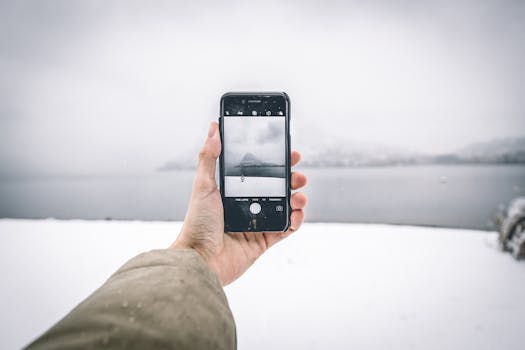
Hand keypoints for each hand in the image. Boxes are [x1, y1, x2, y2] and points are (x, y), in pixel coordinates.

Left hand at [171, 122, 306, 284]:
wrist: (200, 259)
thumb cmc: (197, 224)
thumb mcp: (203, 185)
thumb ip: (209, 156)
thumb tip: (213, 129)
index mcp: (233, 191)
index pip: (260, 172)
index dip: (276, 163)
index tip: (288, 153)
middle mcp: (246, 205)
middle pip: (277, 188)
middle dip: (291, 179)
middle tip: (298, 175)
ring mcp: (257, 223)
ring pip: (285, 207)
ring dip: (297, 199)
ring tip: (298, 196)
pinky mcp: (264, 241)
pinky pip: (286, 229)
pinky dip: (295, 221)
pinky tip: (296, 214)